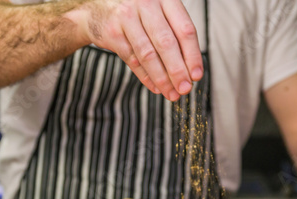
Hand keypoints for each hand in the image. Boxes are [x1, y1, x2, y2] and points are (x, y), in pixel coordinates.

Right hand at [73, 0, 202, 100]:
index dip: (193, 55)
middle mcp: (146, 4)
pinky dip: (146, 77)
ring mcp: (127, 17)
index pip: (185, 30)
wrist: (99, 10)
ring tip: (171, 93)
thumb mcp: (159, 16)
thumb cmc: (138, 16)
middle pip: (167, 43)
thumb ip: (175, 36)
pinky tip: (156, 87)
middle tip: (185, 89)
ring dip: (162, 78)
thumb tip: (191, 71)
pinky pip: (132, 60)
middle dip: (178, 70)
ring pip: (148, 54)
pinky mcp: (113, 32)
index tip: (197, 75)